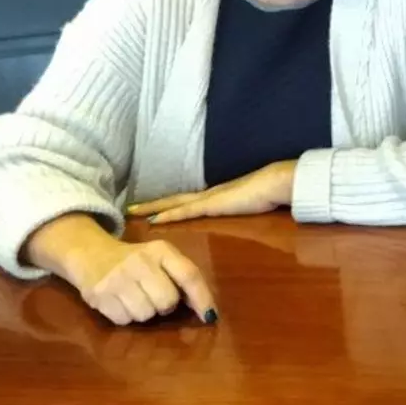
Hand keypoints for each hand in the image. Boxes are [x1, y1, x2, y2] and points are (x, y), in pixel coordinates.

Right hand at [62, 236, 217, 326]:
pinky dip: (126, 316)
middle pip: (167, 301)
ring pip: (146, 314)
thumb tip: (205, 310)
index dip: (202, 298)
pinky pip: (125, 321)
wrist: (90, 254)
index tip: (210, 316)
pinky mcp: (99, 295)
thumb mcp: (160, 258)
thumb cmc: (135, 261)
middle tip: (155, 296)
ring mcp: (117, 279)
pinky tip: (121, 302)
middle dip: (165, 305)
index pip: (188, 275)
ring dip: (145, 312)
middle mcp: (139, 262)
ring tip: (136, 298)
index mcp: (160, 250)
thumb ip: (182, 277)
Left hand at [127, 160, 296, 225]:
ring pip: (173, 203)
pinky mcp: (212, 205)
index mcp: (214, 197)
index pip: (185, 201)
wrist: (275, 183)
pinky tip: (155, 220)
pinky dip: (169, 216)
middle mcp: (207, 196)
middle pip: (172, 200)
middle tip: (130, 208)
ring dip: (153, 208)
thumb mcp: (247, 205)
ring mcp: (208, 199)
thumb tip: (233, 214)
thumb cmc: (266, 194)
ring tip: (133, 212)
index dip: (167, 205)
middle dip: (151, 205)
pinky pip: (186, 211)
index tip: (149, 209)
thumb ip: (237, 209)